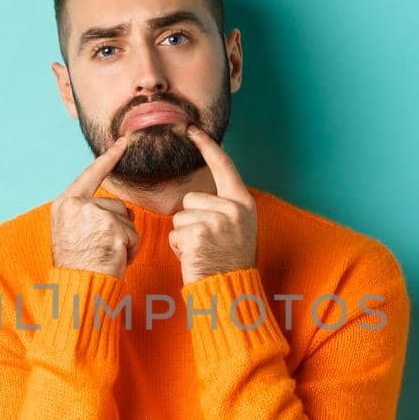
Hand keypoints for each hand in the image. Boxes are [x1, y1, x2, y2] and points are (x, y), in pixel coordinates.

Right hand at [50, 134, 140, 277]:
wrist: (77, 288)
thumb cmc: (78, 267)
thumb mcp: (73, 232)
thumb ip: (87, 214)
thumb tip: (116, 207)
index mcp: (64, 204)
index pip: (90, 175)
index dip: (109, 158)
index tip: (123, 141)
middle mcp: (76, 205)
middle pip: (116, 205)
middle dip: (119, 227)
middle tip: (102, 249)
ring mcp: (93, 214)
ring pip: (127, 220)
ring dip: (125, 240)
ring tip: (108, 255)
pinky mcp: (111, 226)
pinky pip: (133, 234)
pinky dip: (131, 250)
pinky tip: (116, 259)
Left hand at [170, 125, 256, 284]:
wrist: (230, 291)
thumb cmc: (228, 262)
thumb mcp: (236, 228)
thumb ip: (223, 208)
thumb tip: (198, 197)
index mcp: (243, 202)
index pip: (223, 166)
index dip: (206, 145)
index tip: (192, 128)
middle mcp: (233, 208)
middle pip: (190, 199)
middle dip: (190, 220)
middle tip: (207, 242)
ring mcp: (217, 220)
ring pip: (180, 216)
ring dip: (183, 236)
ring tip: (201, 251)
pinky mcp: (199, 234)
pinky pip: (175, 233)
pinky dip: (179, 248)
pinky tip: (194, 258)